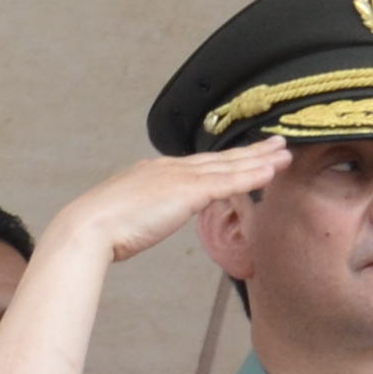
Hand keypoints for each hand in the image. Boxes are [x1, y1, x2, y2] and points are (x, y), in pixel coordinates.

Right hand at [45, 141, 292, 267]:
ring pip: (229, 166)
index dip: (225, 160)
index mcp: (154, 172)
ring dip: (259, 159)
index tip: (244, 155)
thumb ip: (143, 212)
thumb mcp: (125, 216)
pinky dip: (251, 175)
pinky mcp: (187, 191)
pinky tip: (271, 172)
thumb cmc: (99, 230)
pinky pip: (228, 182)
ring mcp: (179, 177)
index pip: (199, 165)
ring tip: (284, 153)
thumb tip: (148, 218)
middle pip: (219, 159)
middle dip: (250, 152)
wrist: (88, 227)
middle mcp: (170, 168)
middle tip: (277, 143)